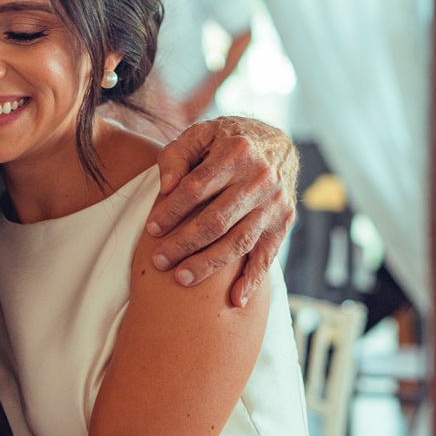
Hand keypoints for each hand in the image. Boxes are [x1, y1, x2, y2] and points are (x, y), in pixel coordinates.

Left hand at [144, 117, 297, 306]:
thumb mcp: (200, 134)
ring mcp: (275, 204)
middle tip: (159, 261)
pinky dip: (252, 280)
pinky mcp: (283, 223)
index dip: (171, 210)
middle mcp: (260, 179)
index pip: (196, 188)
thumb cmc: (225, 140)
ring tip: (181, 279)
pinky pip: (267, 256)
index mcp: (237, 153)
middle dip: (184, 243)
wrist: (275, 143)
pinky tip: (235, 300)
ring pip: (238, 242)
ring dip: (209, 264)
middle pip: (216, 220)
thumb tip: (166, 187)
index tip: (151, 229)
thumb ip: (177, 155)